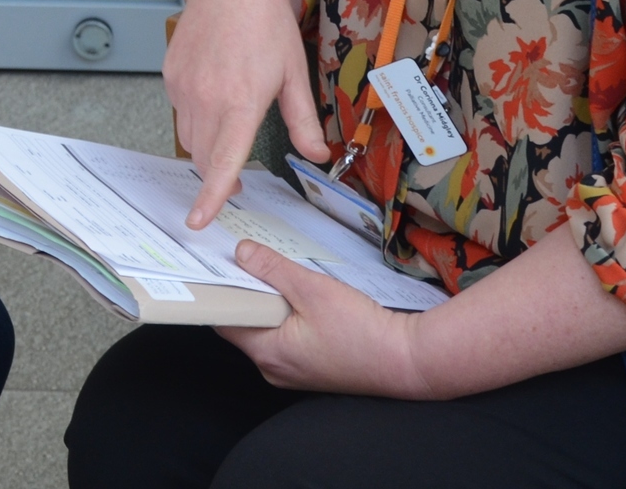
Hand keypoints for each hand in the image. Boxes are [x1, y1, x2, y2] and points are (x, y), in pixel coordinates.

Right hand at [167, 0, 329, 227]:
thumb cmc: (267, 24)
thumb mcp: (294, 73)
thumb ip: (304, 121)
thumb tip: (318, 156)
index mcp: (241, 103)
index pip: (222, 161)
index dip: (210, 196)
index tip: (198, 221)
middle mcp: (207, 98)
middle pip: (204, 156)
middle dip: (217, 174)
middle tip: (237, 181)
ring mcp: (184, 86)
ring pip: (190, 136)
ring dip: (207, 145)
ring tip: (229, 125)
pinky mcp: (171, 75)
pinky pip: (181, 111)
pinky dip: (197, 116)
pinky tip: (215, 93)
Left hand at [216, 240, 428, 398]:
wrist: (406, 361)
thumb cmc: (361, 331)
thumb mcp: (312, 289)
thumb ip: (273, 270)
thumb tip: (241, 253)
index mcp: (267, 353)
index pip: (224, 320)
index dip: (220, 290)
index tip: (218, 264)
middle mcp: (273, 369)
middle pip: (245, 324)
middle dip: (249, 292)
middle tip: (251, 260)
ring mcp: (293, 372)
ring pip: (268, 330)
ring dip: (271, 303)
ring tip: (278, 274)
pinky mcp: (311, 368)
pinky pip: (287, 338)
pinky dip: (289, 316)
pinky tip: (302, 297)